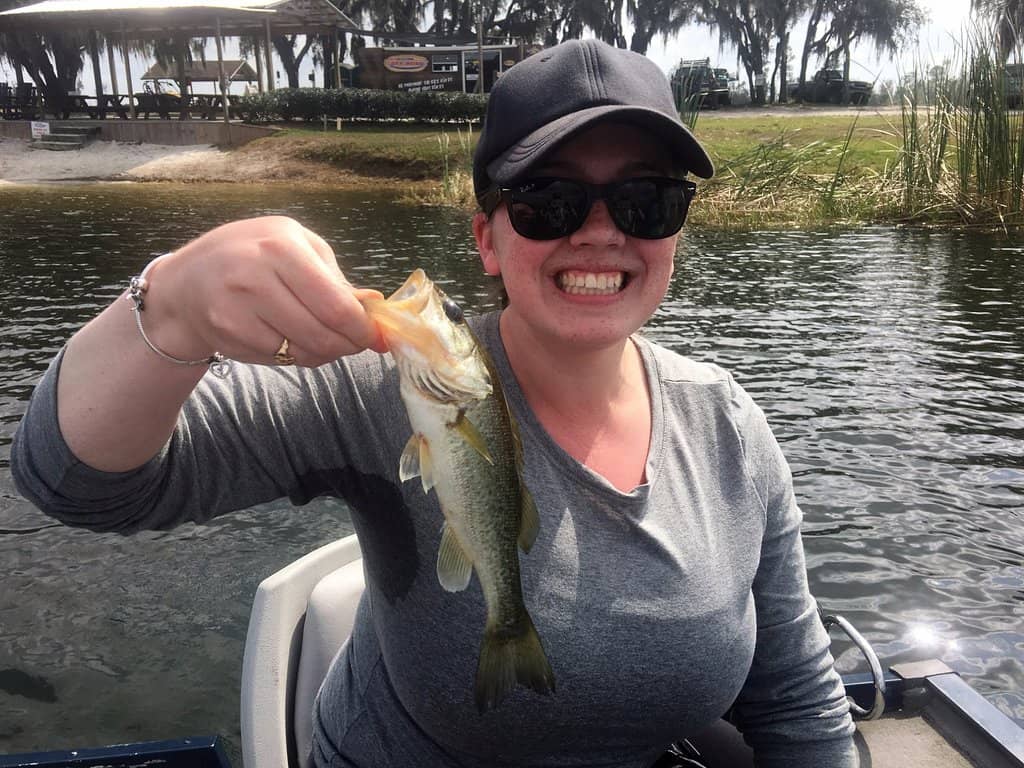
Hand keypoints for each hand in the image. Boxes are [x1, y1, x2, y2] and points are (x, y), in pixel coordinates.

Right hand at [140, 216, 387, 366]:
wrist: (188, 278)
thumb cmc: (254, 254)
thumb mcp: (296, 245)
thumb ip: (336, 278)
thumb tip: (374, 307)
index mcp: (280, 247)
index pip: (336, 306)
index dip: (362, 329)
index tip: (376, 336)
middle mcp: (255, 278)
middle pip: (322, 335)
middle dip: (349, 345)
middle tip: (357, 342)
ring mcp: (237, 311)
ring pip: (302, 353)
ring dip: (325, 352)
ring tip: (325, 336)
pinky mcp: (228, 337)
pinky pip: (280, 359)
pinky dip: (296, 355)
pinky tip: (291, 337)